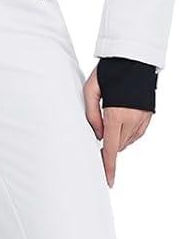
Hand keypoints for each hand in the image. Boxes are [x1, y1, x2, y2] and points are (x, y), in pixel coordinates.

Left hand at [83, 66, 152, 187]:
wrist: (133, 58)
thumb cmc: (108, 71)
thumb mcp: (90, 90)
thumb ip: (90, 115)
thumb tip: (98, 135)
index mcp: (116, 114)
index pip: (111, 148)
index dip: (108, 167)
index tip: (108, 181)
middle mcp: (132, 118)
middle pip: (119, 146)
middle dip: (109, 147)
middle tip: (99, 137)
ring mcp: (143, 117)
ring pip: (128, 141)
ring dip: (118, 139)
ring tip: (109, 121)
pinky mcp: (149, 115)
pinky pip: (137, 133)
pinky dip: (128, 134)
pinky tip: (121, 123)